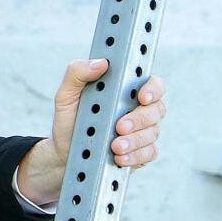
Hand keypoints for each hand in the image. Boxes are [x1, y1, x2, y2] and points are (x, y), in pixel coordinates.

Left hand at [18, 59, 166, 204]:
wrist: (64, 152)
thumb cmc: (70, 120)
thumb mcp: (66, 95)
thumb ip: (77, 73)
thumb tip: (100, 62)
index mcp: (126, 91)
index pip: (153, 83)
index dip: (153, 88)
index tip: (141, 97)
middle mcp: (139, 109)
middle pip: (157, 109)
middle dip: (140, 119)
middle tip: (120, 127)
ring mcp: (143, 132)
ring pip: (153, 133)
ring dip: (135, 140)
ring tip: (115, 146)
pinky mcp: (141, 153)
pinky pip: (148, 154)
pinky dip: (134, 156)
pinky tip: (119, 157)